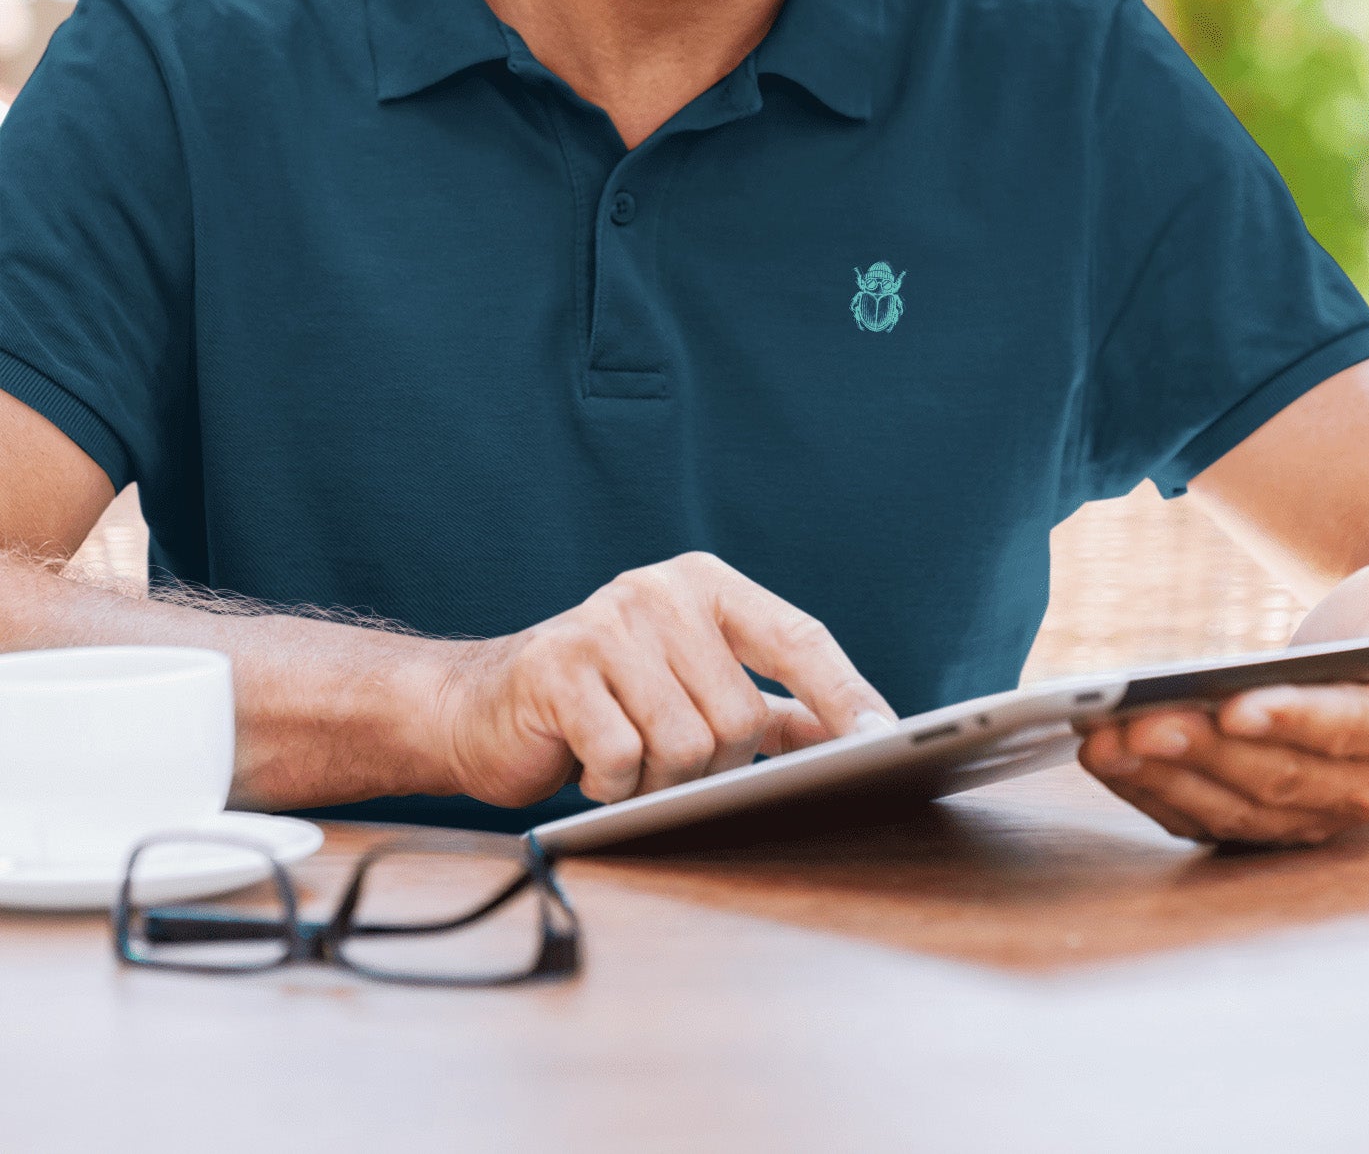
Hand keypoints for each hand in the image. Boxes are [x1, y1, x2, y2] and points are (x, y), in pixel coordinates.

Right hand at [432, 551, 895, 810]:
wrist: (481, 709)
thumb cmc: (607, 704)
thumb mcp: (694, 689)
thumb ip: (773, 707)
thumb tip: (862, 735)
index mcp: (704, 584)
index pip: (798, 637)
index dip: (844, 693)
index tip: (886, 738)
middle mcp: (659, 589)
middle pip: (740, 717)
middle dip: (712, 766)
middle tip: (665, 761)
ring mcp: (606, 623)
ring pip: (687, 746)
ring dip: (660, 782)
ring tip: (627, 761)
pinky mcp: (558, 668)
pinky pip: (624, 760)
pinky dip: (612, 784)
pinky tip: (589, 764)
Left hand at [1080, 496, 1368, 845]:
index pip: (1347, 728)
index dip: (1292, 719)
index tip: (1232, 706)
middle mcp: (1362, 782)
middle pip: (1276, 774)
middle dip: (1201, 751)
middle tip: (1134, 722)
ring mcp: (1312, 808)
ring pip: (1234, 805)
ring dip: (1163, 778)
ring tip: (1099, 741)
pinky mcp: (1267, 816)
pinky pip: (1206, 817)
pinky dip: (1152, 795)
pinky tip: (1104, 762)